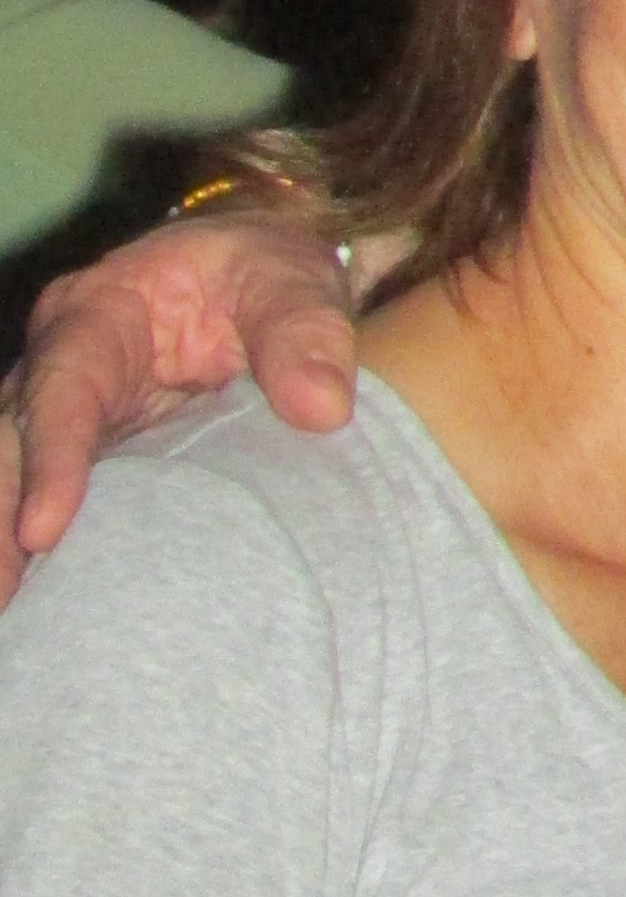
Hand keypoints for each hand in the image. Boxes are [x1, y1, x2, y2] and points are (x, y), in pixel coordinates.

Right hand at [0, 215, 358, 599]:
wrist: (269, 281)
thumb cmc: (273, 274)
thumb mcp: (296, 283)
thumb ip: (307, 336)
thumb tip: (323, 410)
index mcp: (98, 315)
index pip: (62, 389)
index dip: (50, 460)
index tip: (43, 530)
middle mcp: (63, 367)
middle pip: (6, 447)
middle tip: (4, 601)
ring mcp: (70, 417)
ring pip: (11, 481)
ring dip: (5, 549)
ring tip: (15, 622)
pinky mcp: (92, 457)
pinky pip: (48, 503)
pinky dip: (39, 554)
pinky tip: (44, 612)